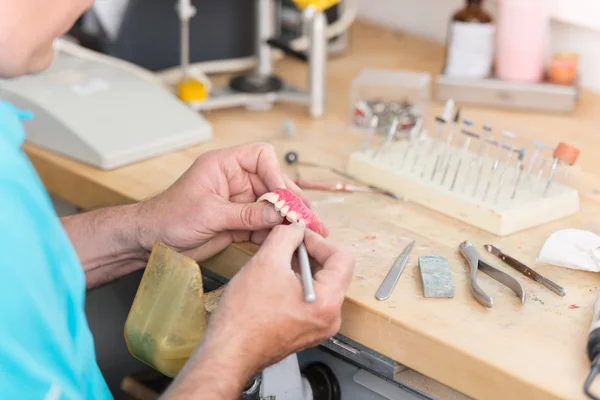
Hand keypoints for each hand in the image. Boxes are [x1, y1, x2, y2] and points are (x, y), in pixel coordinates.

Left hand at [136, 143, 326, 260]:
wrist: (150, 241)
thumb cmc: (168, 217)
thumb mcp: (209, 213)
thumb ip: (246, 214)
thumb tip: (278, 213)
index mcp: (224, 165)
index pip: (261, 156)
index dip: (275, 173)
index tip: (282, 195)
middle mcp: (235, 180)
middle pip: (272, 183)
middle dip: (290, 200)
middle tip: (306, 216)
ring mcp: (238, 202)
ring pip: (271, 206)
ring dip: (288, 218)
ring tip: (307, 230)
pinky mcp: (238, 223)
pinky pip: (263, 225)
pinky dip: (275, 233)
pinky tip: (288, 240)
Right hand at [195, 223, 354, 374]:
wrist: (228, 351)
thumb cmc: (245, 316)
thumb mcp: (266, 261)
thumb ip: (287, 236)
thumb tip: (296, 228)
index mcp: (328, 302)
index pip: (342, 258)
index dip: (319, 241)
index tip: (299, 236)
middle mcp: (329, 318)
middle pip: (332, 271)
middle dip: (309, 254)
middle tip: (287, 245)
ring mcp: (318, 327)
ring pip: (319, 284)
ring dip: (300, 268)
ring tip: (277, 263)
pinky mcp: (305, 331)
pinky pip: (309, 299)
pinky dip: (295, 284)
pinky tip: (274, 281)